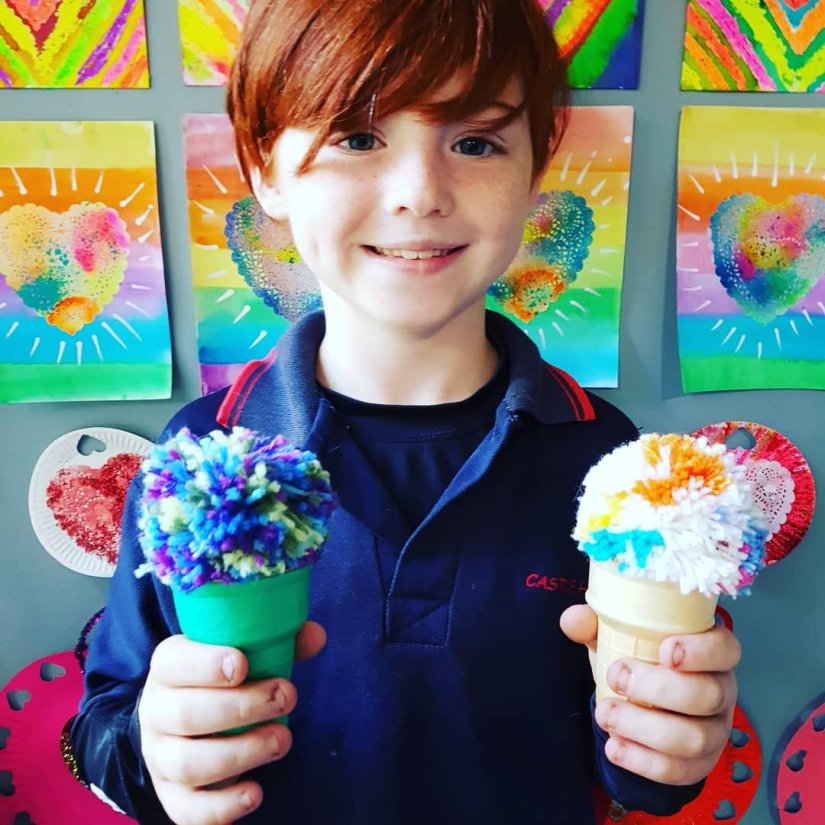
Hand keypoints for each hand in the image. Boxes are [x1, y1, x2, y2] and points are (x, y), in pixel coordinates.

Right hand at [138, 621, 325, 824]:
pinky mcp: (170, 793)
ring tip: (282, 740)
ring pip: (188, 763)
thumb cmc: (221, 678)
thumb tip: (316, 637)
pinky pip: (187, 810)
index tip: (243, 665)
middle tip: (287, 698)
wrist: (184, 718)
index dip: (206, 664)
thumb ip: (276, 640)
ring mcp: (160, 756)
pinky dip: (221, 807)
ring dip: (241, 753)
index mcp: (168, 666)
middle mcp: (155, 710)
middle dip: (242, 708)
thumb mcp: (241, 650)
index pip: (175, 662)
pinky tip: (255, 793)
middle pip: (187, 714)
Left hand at [560, 605, 738, 786]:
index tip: (664, 650)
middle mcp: (721, 690)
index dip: (701, 651)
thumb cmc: (638, 658)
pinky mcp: (699, 764)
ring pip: (694, 738)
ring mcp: (715, 731)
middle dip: (658, 689)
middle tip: (616, 676)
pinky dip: (643, 761)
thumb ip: (595, 624)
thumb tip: (573, 619)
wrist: (641, 703)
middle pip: (708, 695)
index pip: (725, 649)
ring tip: (606, 714)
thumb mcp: (617, 635)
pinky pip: (679, 771)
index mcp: (711, 651)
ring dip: (644, 728)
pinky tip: (615, 746)